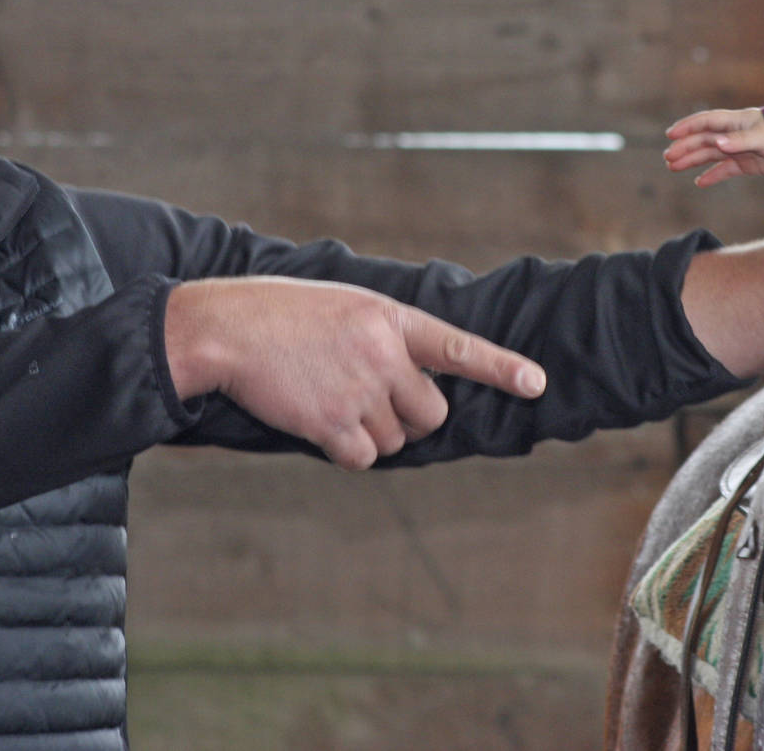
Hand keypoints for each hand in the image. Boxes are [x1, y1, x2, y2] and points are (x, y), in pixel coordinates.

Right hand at [164, 277, 546, 469]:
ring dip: (373, 433)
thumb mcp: (345, 305)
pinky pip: (364, 458)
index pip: (458, 346)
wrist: (228, 330)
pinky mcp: (332, 424)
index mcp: (389, 319)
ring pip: (397, 440)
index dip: (500, 367)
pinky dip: (347, 451)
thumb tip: (411, 378)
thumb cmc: (282, 315)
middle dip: (413, 418)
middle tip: (379, 404)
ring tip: (332, 399)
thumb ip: (383, 336)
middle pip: (431, 413)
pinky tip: (319, 422)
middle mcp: (383, 356)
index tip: (536, 383)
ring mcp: (359, 392)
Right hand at [663, 108, 763, 186]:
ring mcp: (738, 149)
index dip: (687, 127)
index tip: (670, 134)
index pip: (705, 122)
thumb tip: (718, 144)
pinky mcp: (746, 163)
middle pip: (703, 140)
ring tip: (673, 167)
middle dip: (685, 148)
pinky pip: (724, 169)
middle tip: (667, 158)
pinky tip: (699, 182)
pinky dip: (712, 175)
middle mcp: (733, 134)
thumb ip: (739, 141)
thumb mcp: (761, 137)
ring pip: (710, 155)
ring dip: (692, 160)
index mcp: (734, 122)